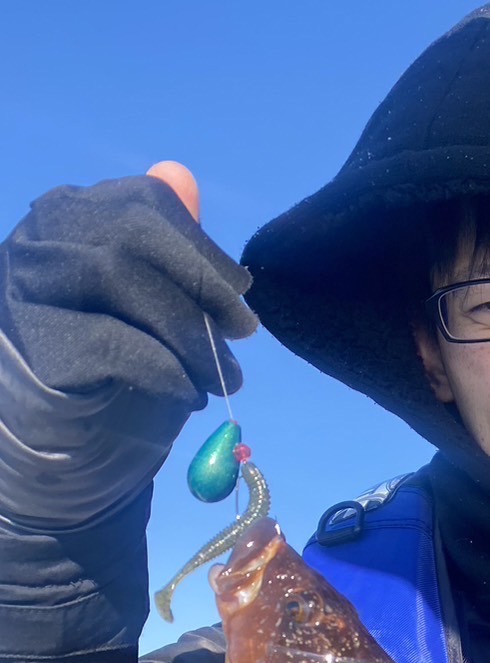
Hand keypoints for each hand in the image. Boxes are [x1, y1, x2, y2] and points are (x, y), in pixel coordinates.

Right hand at [0, 163, 256, 523]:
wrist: (70, 445)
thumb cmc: (116, 367)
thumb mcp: (152, 303)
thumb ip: (167, 245)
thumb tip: (179, 174)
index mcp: (72, 216)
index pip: (145, 204)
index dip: (202, 248)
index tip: (240, 296)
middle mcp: (42, 240)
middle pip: (133, 234)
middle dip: (201, 285)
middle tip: (243, 334)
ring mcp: (30, 288)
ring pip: (119, 278)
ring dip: (187, 332)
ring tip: (220, 376)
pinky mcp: (35, 342)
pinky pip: (110, 341)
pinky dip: (163, 368)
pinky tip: (187, 394)